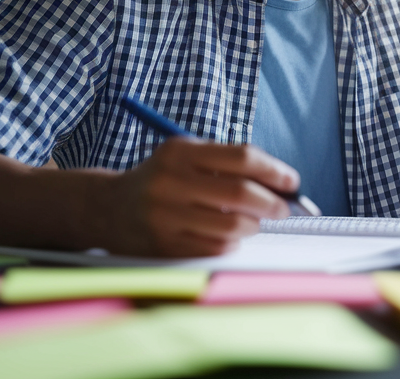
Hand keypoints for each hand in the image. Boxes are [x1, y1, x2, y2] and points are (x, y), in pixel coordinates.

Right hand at [101, 138, 298, 256]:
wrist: (107, 208)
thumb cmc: (163, 180)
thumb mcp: (187, 156)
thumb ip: (230, 163)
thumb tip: (284, 183)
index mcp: (181, 152)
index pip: (242, 157)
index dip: (275, 171)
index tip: (292, 181)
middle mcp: (170, 182)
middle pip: (240, 193)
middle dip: (272, 203)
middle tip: (283, 208)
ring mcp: (165, 216)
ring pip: (232, 225)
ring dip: (252, 225)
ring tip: (251, 222)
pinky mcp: (164, 245)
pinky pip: (216, 247)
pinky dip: (232, 241)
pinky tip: (227, 235)